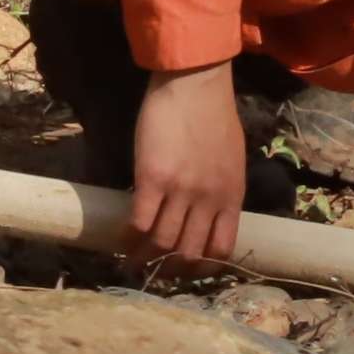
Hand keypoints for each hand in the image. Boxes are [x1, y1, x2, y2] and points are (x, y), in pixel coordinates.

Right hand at [126, 57, 249, 266]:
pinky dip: (129, 237)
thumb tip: (206, 215)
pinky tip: (121, 239)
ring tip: (132, 262)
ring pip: (162, 243)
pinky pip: (139, 222)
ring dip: (145, 258)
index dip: (202, 267)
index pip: (221, 249)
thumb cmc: (213, 115)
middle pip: (189, 253)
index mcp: (232, 195)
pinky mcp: (153, 179)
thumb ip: (220, 189)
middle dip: (170, 269)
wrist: (195, 83)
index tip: (185, 269)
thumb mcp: (231, 159)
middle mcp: (209, 199)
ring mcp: (181, 191)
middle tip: (154, 270)